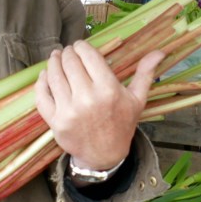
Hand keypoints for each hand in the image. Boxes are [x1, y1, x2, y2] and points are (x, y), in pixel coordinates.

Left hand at [35, 40, 163, 170]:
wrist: (105, 155)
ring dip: (53, 62)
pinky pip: (42, 95)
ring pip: (54, 75)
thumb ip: (145, 73)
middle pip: (69, 62)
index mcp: (108, 89)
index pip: (88, 56)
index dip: (81, 46)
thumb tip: (159, 51)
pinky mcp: (55, 121)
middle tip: (68, 52)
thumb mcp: (137, 99)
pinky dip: (41, 81)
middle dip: (67, 53)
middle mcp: (87, 98)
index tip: (80, 46)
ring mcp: (69, 110)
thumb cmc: (121, 124)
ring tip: (56, 58)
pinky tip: (46, 74)